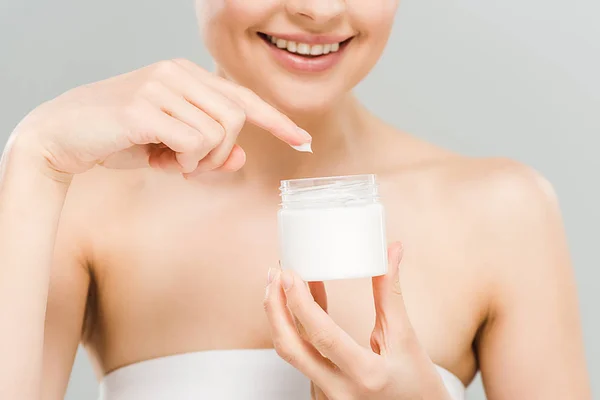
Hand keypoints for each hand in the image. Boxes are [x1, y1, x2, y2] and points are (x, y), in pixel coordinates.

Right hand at [10, 58, 310, 178]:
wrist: (62, 135)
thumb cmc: (120, 139)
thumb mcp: (172, 148)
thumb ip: (209, 150)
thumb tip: (242, 158)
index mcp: (187, 76)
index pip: (243, 96)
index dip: (277, 120)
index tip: (302, 140)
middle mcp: (178, 72)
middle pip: (238, 116)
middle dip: (224, 152)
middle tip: (194, 167)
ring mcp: (161, 86)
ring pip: (220, 131)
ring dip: (203, 160)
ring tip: (171, 162)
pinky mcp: (144, 106)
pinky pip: (194, 140)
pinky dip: (185, 161)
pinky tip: (160, 161)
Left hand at [264, 243, 451, 399]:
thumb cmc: (418, 383)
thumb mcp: (406, 338)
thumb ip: (390, 294)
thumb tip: (391, 251)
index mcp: (366, 375)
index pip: (322, 335)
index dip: (300, 302)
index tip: (289, 274)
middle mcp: (340, 391)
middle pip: (291, 348)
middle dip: (274, 308)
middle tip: (274, 274)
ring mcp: (327, 398)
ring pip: (292, 353)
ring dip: (281, 317)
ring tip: (280, 283)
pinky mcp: (321, 396)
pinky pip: (302, 358)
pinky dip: (297, 329)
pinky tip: (298, 305)